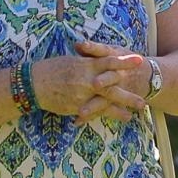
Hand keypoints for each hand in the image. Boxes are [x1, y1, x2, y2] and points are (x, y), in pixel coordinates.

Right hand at [30, 46, 147, 121]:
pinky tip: (119, 118)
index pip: (109, 61)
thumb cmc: (51, 68)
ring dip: (122, 107)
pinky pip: (95, 112)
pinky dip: (107, 115)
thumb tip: (100, 59)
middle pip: (113, 86)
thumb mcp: (71, 60)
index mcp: (85, 65)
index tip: (140, 60)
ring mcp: (82, 94)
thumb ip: (88, 62)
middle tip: (144, 97)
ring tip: (136, 112)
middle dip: (129, 93)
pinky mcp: (76, 106)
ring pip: (107, 101)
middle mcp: (86, 80)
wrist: (33, 83)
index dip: (125, 61)